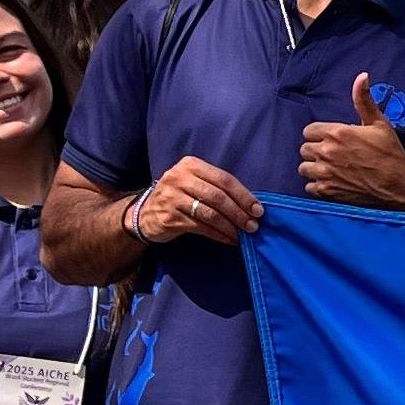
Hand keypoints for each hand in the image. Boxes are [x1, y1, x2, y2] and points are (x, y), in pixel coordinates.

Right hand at [128, 156, 260, 244]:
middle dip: (239, 213)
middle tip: (253, 226)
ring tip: (243, 235)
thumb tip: (251, 205)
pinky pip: (201, 227)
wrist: (145, 214)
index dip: (244, 195)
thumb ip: (217, 188)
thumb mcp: (194, 183)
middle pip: (218, 196)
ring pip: (210, 213)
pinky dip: (219, 235)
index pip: (224, 179)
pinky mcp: (170, 217)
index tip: (258, 210)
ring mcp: (172, 198)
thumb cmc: (179, 197)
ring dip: (231, 226)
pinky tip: (230, 240)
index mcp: (190, 165)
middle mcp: (179, 178)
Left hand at [299, 73, 404, 210]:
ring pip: (303, 167)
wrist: (399, 186)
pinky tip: (330, 182)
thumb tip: (362, 76)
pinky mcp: (327, 191)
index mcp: (337, 133)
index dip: (319, 135)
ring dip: (313, 167)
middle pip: (304, 149)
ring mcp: (325, 173)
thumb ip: (364, 100)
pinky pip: (309, 186)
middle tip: (331, 155)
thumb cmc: (390, 154)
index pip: (309, 130)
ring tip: (328, 169)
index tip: (330, 140)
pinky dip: (317, 185)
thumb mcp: (380, 123)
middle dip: (315, 150)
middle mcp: (327, 152)